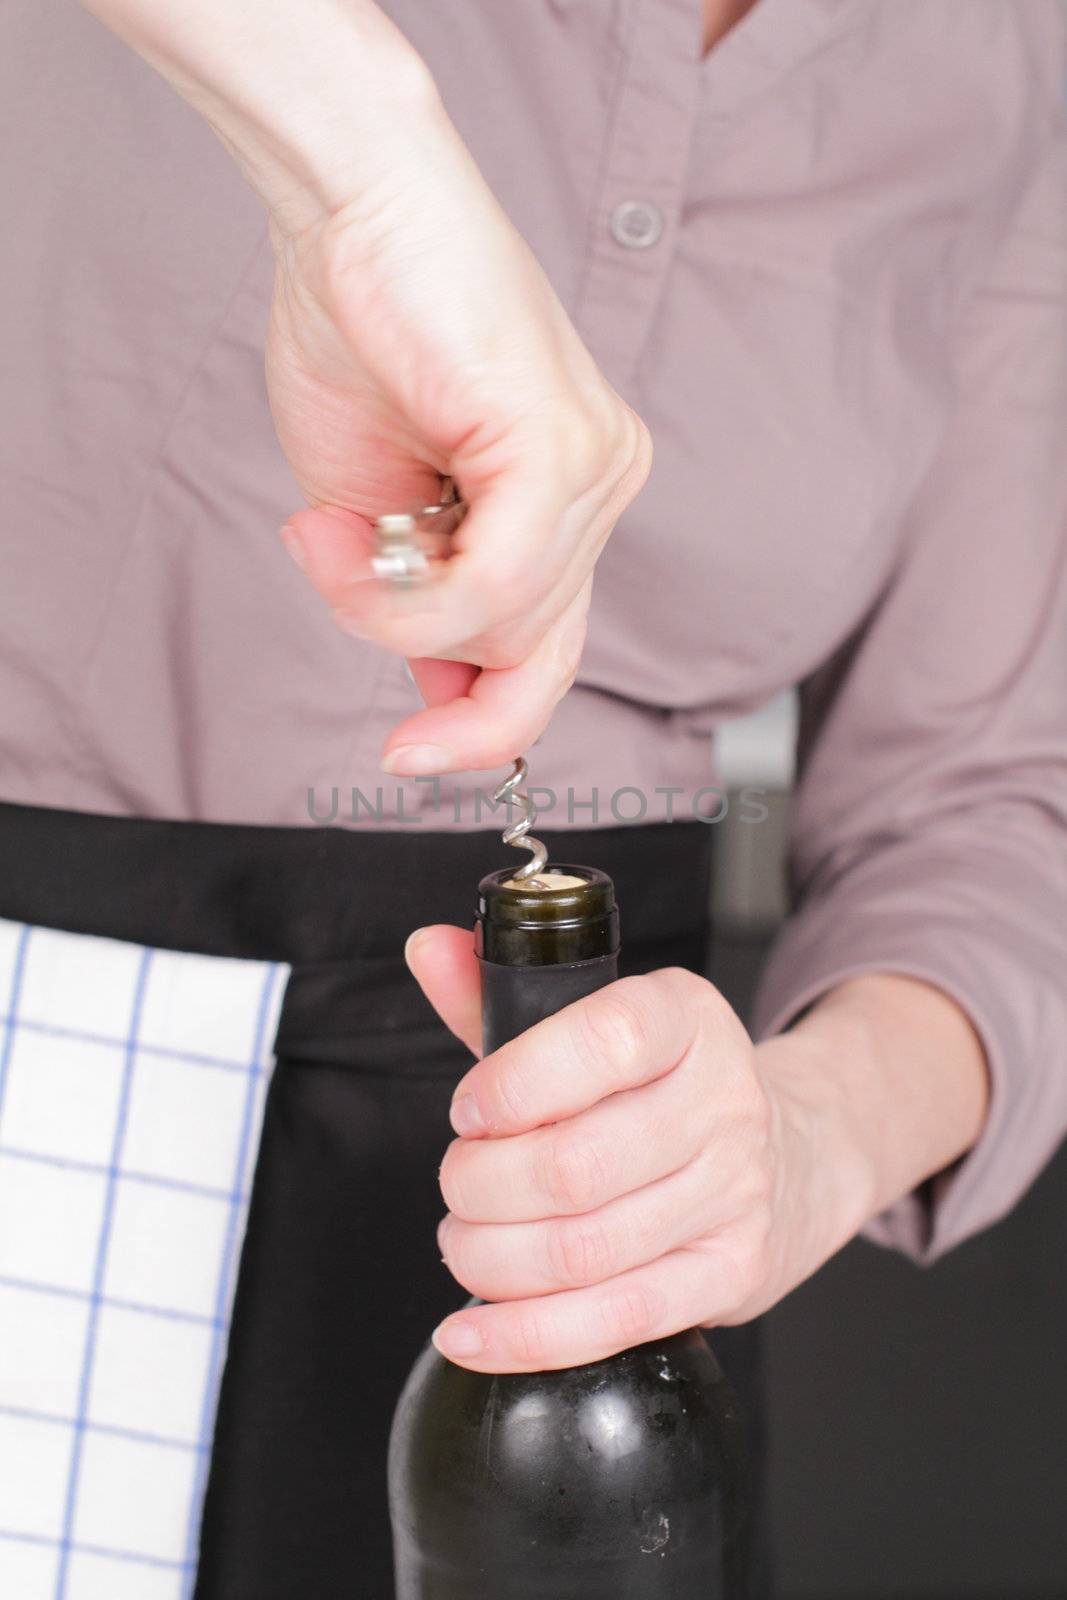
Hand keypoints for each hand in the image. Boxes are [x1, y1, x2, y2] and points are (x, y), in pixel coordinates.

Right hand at [269, 138, 649, 773]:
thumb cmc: (360, 334)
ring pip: (500, 625)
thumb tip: (441, 684)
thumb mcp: (379, 515)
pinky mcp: (564, 448)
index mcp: (569, 501)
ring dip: (380, 602)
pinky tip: (345, 526)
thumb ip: (421, 601)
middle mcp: (603, 487)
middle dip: (413, 650)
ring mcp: (597, 469)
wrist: (346, 210)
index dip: (484, 724)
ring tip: (323, 524)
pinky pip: (493, 586)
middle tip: (328, 567)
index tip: (410, 756)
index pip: (549, 651)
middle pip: (526, 651)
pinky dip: (401, 587)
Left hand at [404, 925, 877, 1373]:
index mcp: (686, 1020)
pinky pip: (616, 1320)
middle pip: (576, 1165)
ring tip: (463, 1242)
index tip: (467, 1110)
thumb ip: (499, 992)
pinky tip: (470, 1332)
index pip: (607, 1039)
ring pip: (585, 1250)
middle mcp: (722, 1103)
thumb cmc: (660, 1087)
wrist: (792, 1154)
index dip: (518, 1082)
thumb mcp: (594, 1021)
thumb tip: (425, 948)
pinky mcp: (730, 1274)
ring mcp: (733, 1195)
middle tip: (457, 1184)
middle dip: (481, 1185)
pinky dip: (526, 1336)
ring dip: (491, 1259)